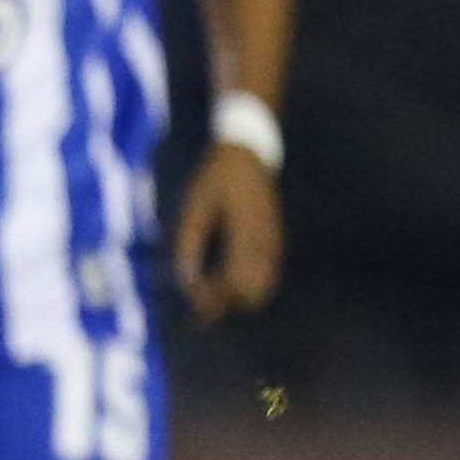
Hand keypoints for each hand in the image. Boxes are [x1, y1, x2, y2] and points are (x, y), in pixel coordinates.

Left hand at [174, 140, 282, 322]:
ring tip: (208, 291)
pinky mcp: (273, 243)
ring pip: (262, 289)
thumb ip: (189, 242)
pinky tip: (222, 281)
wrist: (248, 154)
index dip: (214, 300)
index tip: (192, 302)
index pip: (235, 284)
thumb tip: (185, 280)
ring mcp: (273, 244)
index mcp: (245, 234)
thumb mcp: (195, 205)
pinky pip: (266, 277)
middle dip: (226, 305)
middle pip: (253, 295)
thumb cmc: (216, 177)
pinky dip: (246, 287)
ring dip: (237, 298)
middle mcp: (264, 244)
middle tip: (199, 302)